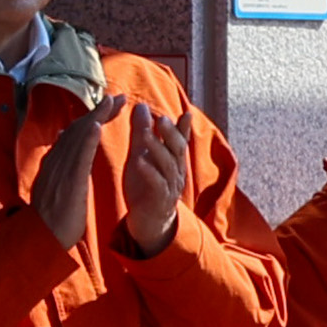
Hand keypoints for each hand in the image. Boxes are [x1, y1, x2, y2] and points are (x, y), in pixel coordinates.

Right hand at [24, 88, 109, 240]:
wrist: (42, 240)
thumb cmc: (52, 218)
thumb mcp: (56, 185)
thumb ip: (60, 164)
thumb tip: (60, 139)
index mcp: (55, 163)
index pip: (75, 134)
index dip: (93, 117)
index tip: (110, 106)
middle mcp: (56, 161)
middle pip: (78, 129)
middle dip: (99, 111)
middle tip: (119, 97)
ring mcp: (60, 170)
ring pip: (78, 137)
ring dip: (96, 116)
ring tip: (113, 102)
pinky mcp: (68, 182)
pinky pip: (79, 156)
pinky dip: (87, 138)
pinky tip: (98, 124)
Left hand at [118, 100, 192, 254]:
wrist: (148, 220)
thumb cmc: (146, 186)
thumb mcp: (141, 156)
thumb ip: (142, 133)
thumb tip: (141, 106)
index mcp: (173, 160)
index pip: (180, 140)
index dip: (183, 127)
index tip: (186, 113)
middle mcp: (176, 172)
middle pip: (178, 149)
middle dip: (171, 133)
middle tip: (161, 117)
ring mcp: (170, 186)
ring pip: (168, 165)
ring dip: (157, 148)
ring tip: (145, 133)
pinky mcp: (159, 200)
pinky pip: (157, 184)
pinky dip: (149, 172)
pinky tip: (140, 160)